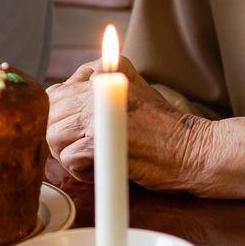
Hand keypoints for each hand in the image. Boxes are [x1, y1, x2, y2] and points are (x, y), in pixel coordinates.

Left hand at [45, 56, 208, 193]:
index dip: (59, 117)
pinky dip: (81, 171)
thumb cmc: (163, 128)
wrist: (194, 150)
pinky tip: (102, 169)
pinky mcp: (101, 142)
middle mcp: (98, 88)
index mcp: (103, 74)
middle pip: (50, 114)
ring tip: (94, 159)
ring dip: (68, 155)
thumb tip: (59, 92)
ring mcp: (98, 114)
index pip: (54, 93)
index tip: (77, 131)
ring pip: (53, 136)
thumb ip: (99, 84)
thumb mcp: (132, 90)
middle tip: (83, 150)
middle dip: (59, 137)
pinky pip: (69, 159)